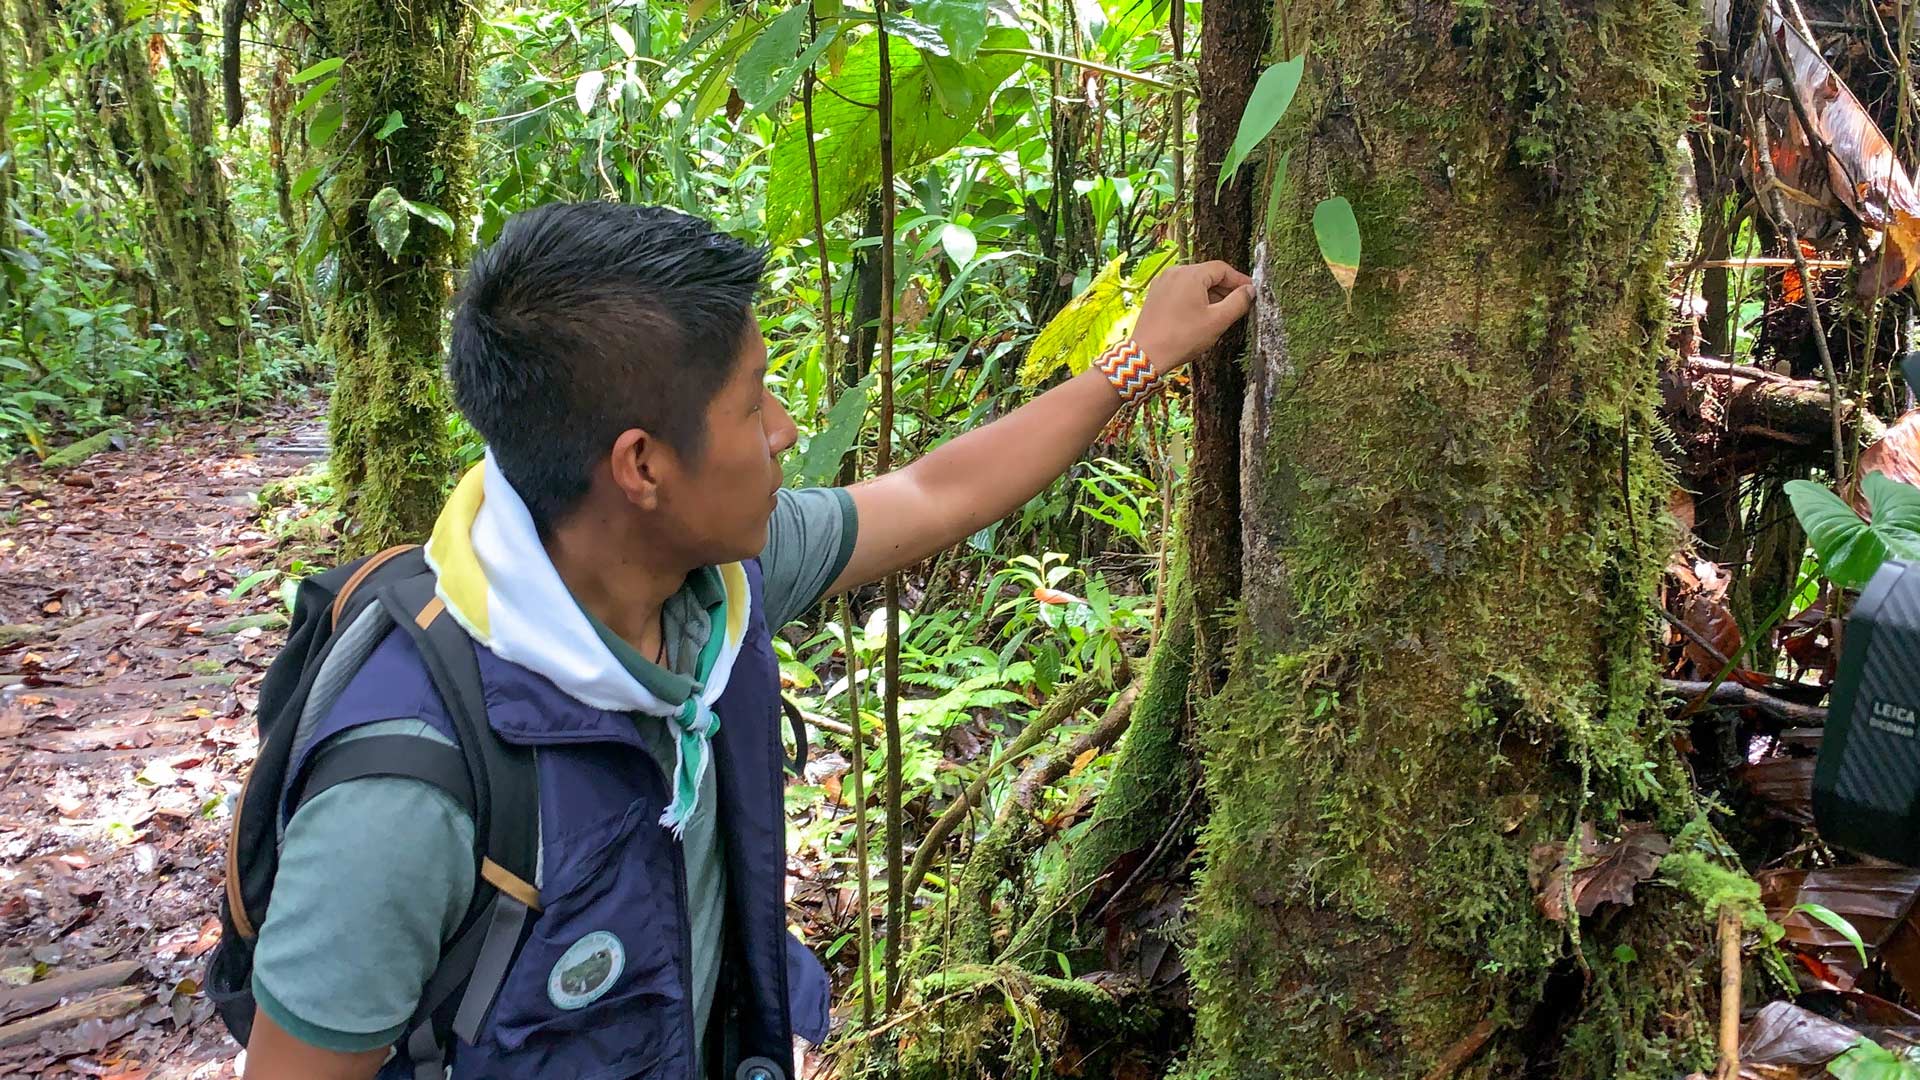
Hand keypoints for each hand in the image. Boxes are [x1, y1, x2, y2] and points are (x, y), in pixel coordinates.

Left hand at [1131, 261, 1255, 374]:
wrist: (1146, 355)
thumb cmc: (1181, 338)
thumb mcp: (1218, 320)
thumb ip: (1238, 302)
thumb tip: (1250, 291)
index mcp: (1190, 274)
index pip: (1222, 269)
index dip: (1240, 280)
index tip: (1251, 292)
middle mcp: (1174, 272)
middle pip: (1207, 274)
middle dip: (1225, 289)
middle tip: (1240, 304)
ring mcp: (1162, 283)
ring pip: (1194, 283)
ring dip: (1211, 295)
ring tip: (1222, 313)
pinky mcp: (1156, 295)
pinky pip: (1181, 290)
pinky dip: (1195, 298)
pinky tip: (1202, 315)